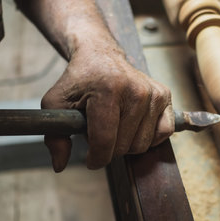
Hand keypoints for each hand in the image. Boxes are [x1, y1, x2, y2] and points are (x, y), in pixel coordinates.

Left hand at [41, 45, 173, 171]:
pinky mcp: (164, 95)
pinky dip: (148, 137)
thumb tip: (59, 166)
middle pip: (124, 147)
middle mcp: (136, 91)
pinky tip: (135, 127)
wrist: (101, 55)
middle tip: (100, 130)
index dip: (95, 159)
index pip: (105, 142)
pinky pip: (163, 133)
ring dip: (127, 143)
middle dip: (109, 148)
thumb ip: (55, 136)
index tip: (89, 159)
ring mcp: (153, 93)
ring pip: (142, 144)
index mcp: (108, 91)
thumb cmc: (79, 80)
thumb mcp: (56, 103)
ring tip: (115, 125)